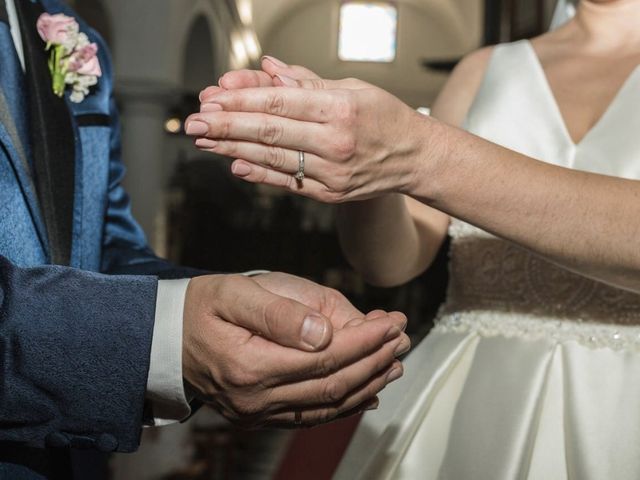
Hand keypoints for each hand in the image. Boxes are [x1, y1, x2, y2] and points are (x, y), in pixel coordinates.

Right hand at [182, 273, 409, 426]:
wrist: (166, 339)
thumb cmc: (202, 308)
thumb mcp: (234, 293)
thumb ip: (279, 313)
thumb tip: (326, 333)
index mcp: (251, 366)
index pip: (326, 357)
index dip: (366, 341)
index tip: (392, 322)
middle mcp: (256, 399)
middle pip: (333, 385)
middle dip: (375, 361)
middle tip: (402, 337)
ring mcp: (258, 413)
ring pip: (327, 406)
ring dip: (368, 384)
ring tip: (395, 362)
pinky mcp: (260, 417)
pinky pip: (311, 417)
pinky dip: (345, 406)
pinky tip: (368, 393)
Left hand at [188, 58, 429, 202]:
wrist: (416, 159)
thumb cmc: (386, 117)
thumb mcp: (353, 88)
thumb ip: (308, 82)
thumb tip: (270, 68)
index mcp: (340, 108)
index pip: (279, 101)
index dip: (241, 99)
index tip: (212, 98)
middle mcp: (335, 142)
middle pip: (269, 131)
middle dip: (226, 125)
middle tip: (193, 122)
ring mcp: (331, 172)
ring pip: (273, 158)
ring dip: (233, 148)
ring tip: (204, 141)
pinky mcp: (329, 193)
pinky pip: (287, 182)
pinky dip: (259, 174)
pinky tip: (233, 164)